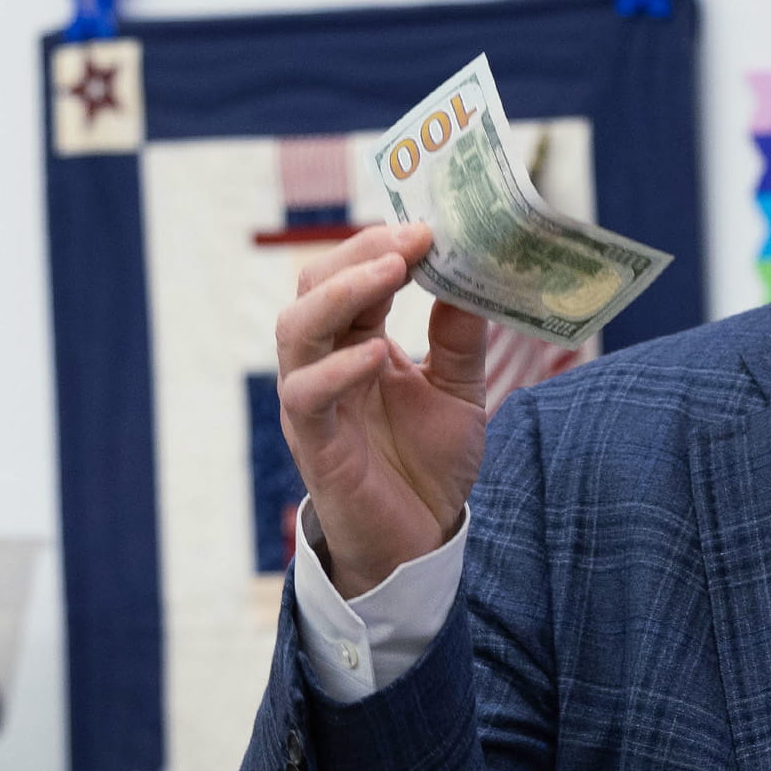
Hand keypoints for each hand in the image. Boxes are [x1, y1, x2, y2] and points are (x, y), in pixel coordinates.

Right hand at [271, 222, 496, 590]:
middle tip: (415, 238)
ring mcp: (313, 401)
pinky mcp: (312, 442)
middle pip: (315, 285)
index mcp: (357, 343)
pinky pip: (306, 394)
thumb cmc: (427, 467)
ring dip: (342, 292)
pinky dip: (337, 369)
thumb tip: (473, 273)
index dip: (386, 245)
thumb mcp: (459, 390)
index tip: (434, 226)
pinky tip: (377, 355)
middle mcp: (326, 363)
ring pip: (296, 328)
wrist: (418, 545)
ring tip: (394, 273)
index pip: (353, 274)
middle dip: (362, 253)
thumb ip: (459, 336)